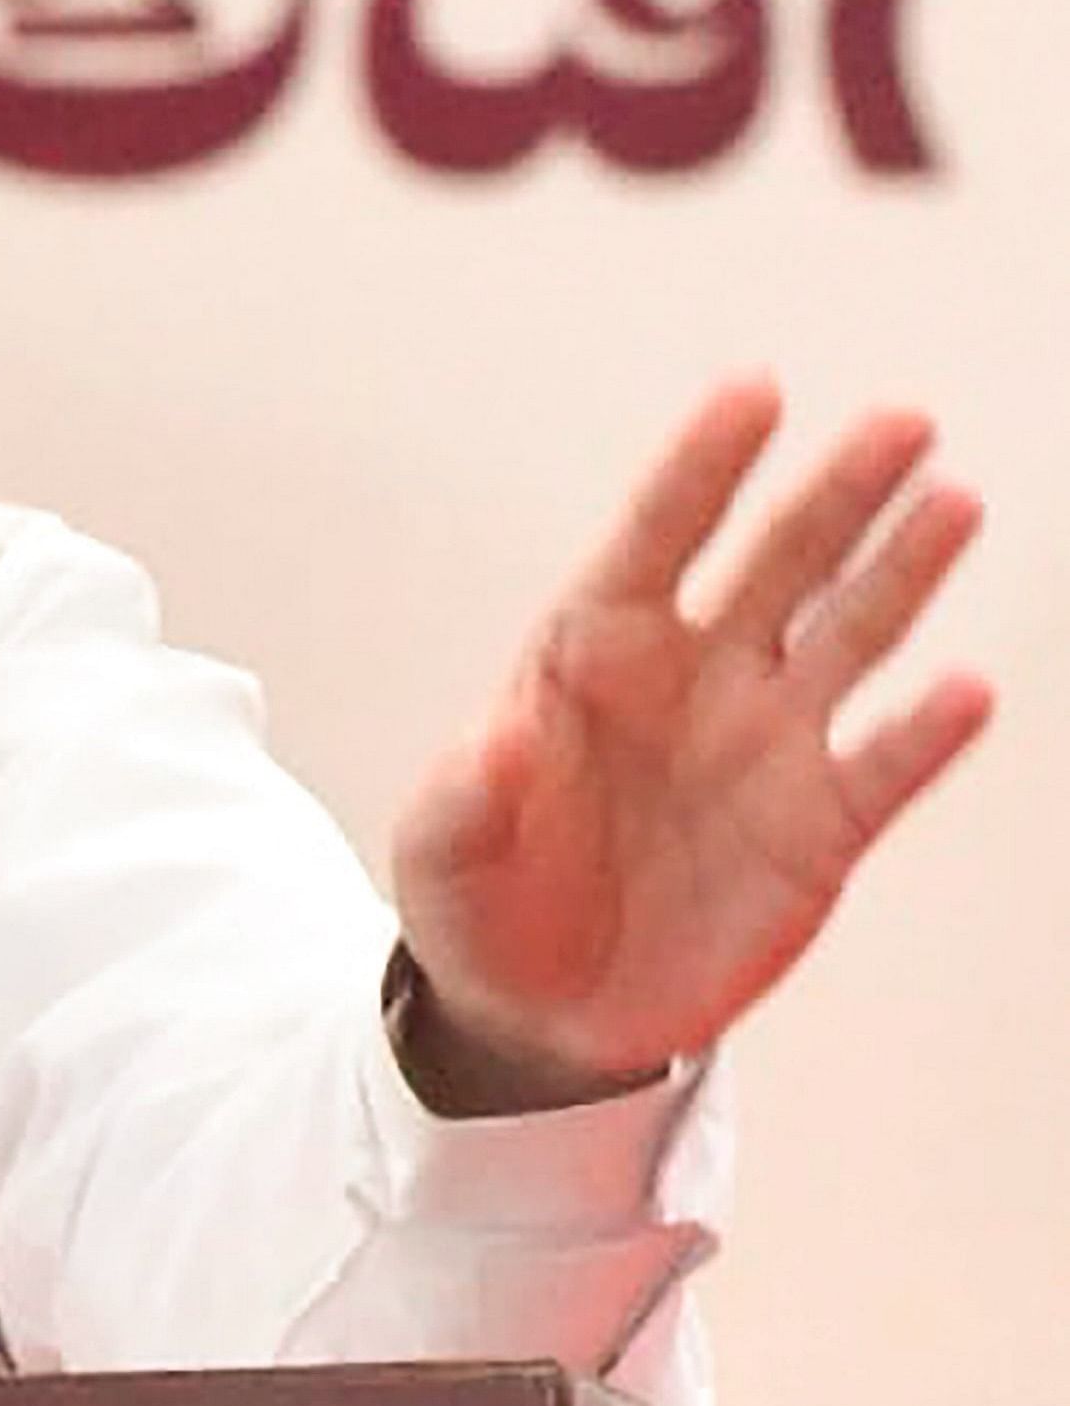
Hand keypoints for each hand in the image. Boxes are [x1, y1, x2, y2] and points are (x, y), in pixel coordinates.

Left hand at [387, 377, 991, 1114]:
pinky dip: (924, 733)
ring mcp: (767, 745)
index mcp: (594, 652)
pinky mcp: (820, 830)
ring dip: (902, 573)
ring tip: (952, 504)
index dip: (703, 467)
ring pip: (851, 637)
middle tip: (901, 423)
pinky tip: (966, 689)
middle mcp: (696, 677)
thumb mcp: (439, 854)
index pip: (656, 537)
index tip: (755, 393)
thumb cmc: (480, 901)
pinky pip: (883, 767)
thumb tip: (492, 744)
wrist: (540, 1013)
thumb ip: (462, 798)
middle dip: (836, 493)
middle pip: (778, 562)